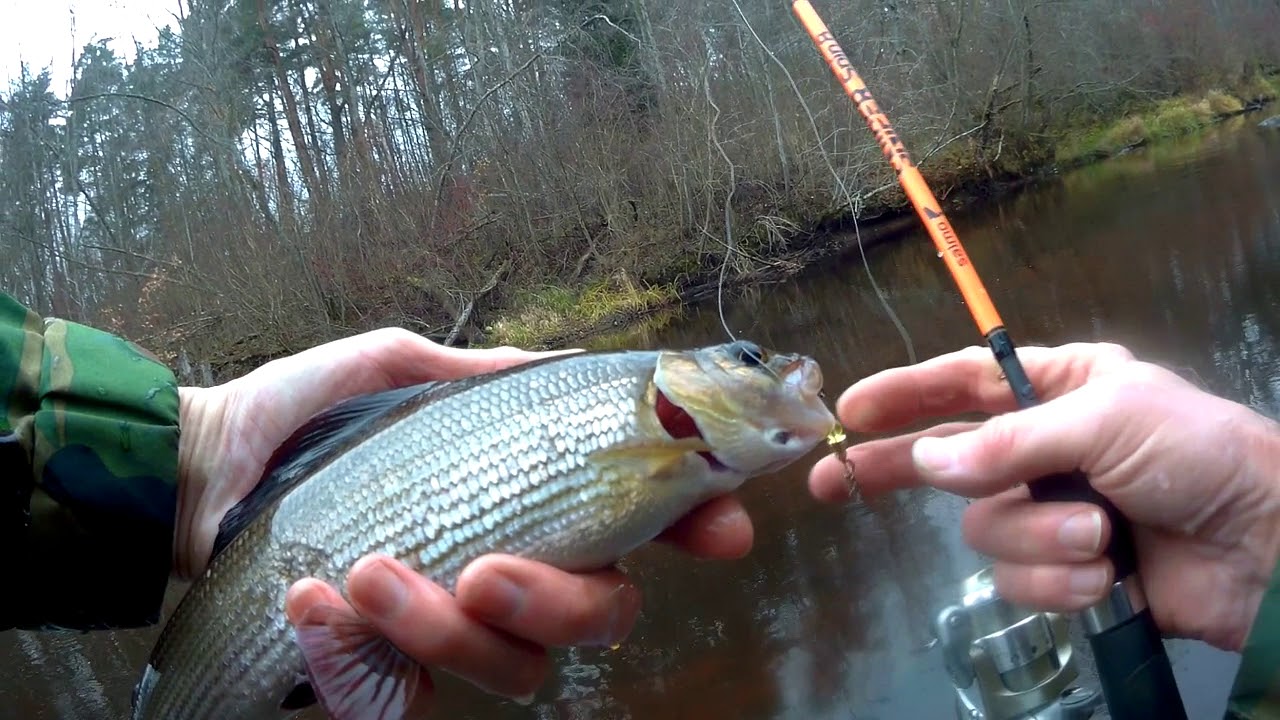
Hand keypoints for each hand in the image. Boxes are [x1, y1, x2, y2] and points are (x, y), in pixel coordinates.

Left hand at [176, 328, 754, 703]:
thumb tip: (568, 361)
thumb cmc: (303, 418)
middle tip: (483, 570)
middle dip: (556, 602)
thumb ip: (480, 374)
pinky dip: (363, 664)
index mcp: (530, 499)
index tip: (721, 532)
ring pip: (516, 670)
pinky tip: (314, 607)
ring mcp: (454, 632)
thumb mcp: (395, 371)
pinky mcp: (387, 676)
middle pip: (600, 617)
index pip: (641, 525)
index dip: (694, 528)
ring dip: (442, 629)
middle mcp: (513, 572)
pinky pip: (413, 703)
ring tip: (362, 574)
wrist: (203, 471)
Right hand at [809, 342, 1279, 651]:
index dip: (905, 395)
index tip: (849, 410)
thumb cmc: (1195, 455)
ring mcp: (1053, 510)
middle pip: (949, 460)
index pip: (964, 384)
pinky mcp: (1067, 571)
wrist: (1268, 548)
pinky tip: (1106, 574)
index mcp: (1061, 388)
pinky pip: (1022, 579)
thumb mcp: (1105, 421)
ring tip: (1099, 537)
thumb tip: (926, 462)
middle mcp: (1046, 446)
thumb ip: (1009, 442)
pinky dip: (1061, 580)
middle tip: (836, 482)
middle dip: (898, 471)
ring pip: (988, 529)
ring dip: (1040, 537)